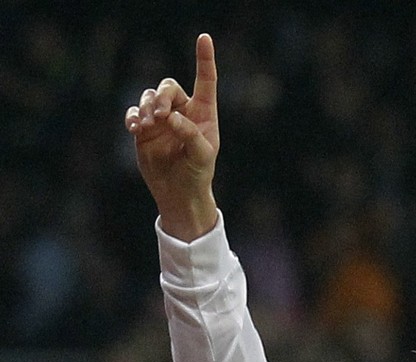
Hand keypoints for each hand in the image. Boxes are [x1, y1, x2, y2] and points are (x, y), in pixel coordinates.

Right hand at [125, 34, 219, 240]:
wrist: (179, 191)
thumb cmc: (198, 172)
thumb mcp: (202, 155)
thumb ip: (189, 134)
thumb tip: (170, 117)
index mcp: (204, 112)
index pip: (205, 80)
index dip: (204, 59)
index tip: (204, 38)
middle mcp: (182, 110)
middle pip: (168, 87)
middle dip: (161, 97)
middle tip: (159, 116)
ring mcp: (161, 119)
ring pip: (148, 97)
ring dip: (145, 107)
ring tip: (147, 126)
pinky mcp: (144, 129)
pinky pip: (134, 113)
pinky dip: (132, 116)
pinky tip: (135, 127)